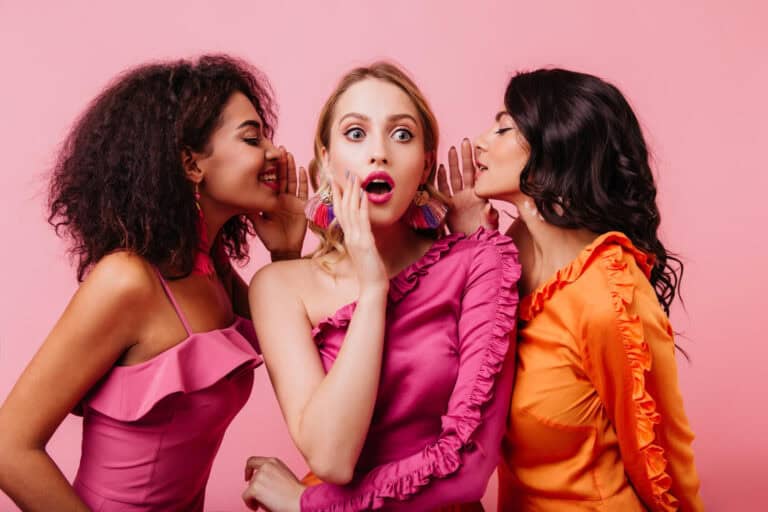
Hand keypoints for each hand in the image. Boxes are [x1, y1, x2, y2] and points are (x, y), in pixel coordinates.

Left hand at [242, 456, 304, 511]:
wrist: (299, 500)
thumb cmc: (295, 492)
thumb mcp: (284, 475)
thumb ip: (271, 474)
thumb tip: (260, 482)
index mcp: (273, 461)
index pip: (253, 460)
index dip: (248, 469)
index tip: (247, 477)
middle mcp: (265, 466)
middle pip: (251, 478)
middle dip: (254, 489)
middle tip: (261, 498)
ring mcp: (259, 476)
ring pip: (249, 488)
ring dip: (254, 497)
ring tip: (265, 503)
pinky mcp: (255, 487)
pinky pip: (245, 497)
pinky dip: (249, 504)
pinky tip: (257, 507)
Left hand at [253, 147, 308, 258]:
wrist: (284, 249)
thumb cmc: (270, 237)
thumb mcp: (257, 222)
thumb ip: (251, 211)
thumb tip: (239, 199)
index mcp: (272, 200)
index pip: (271, 181)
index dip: (269, 170)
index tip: (267, 156)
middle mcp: (283, 198)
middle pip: (282, 177)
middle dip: (281, 163)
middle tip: (279, 149)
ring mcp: (293, 201)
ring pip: (292, 181)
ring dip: (291, 168)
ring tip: (289, 155)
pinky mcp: (302, 206)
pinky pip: (303, 191)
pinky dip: (303, 180)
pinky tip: (302, 169)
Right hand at [331, 170, 387, 293]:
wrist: (372, 287)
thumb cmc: (370, 271)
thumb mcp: (364, 251)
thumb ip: (362, 239)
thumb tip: (363, 230)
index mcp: (348, 237)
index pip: (340, 212)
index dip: (338, 196)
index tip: (336, 181)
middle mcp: (349, 236)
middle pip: (343, 208)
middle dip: (343, 189)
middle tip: (342, 172)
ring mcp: (356, 239)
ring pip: (351, 211)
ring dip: (352, 193)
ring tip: (353, 177)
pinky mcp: (365, 243)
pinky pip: (362, 220)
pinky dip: (362, 206)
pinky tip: (364, 194)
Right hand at [436, 139, 498, 233]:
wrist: (470, 245)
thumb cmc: (483, 235)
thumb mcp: (490, 226)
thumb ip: (490, 216)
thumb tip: (489, 206)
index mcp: (478, 197)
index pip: (477, 175)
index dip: (477, 163)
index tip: (477, 149)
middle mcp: (467, 195)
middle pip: (465, 171)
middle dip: (465, 156)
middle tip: (465, 141)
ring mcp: (457, 199)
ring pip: (454, 177)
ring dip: (452, 164)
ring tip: (451, 149)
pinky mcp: (447, 206)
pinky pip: (443, 190)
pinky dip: (441, 179)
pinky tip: (440, 167)